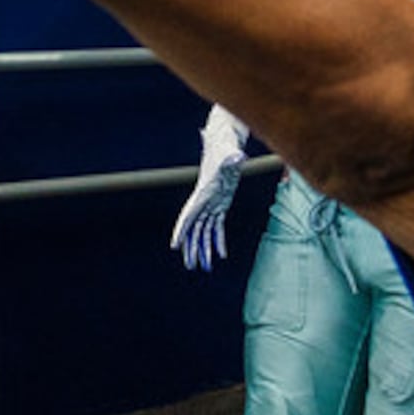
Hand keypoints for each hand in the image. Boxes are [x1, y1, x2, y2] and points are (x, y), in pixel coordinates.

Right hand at [169, 105, 249, 270]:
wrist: (226, 147)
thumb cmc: (226, 151)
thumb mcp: (229, 156)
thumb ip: (232, 158)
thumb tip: (238, 157)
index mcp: (201, 194)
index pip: (188, 216)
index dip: (181, 231)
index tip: (174, 245)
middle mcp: (203, 203)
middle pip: (194, 230)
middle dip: (192, 248)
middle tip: (191, 266)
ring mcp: (211, 205)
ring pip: (204, 232)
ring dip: (205, 249)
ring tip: (206, 267)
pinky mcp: (220, 205)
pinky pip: (217, 227)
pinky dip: (218, 240)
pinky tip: (221, 254)